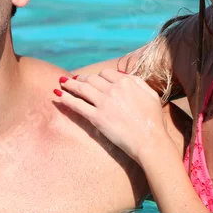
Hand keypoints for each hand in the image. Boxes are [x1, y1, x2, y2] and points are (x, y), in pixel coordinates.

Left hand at [53, 71, 168, 162]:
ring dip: (70, 84)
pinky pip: (77, 105)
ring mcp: (103, 103)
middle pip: (91, 78)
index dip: (98, 76)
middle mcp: (113, 89)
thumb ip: (137, 82)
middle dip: (81, 78)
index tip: (93, 79)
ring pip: (82, 88)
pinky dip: (66, 99)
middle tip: (74, 79)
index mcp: (127, 82)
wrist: (149, 140)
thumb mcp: (150, 95)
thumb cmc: (153, 120)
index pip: (106, 73)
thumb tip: (125, 77)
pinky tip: (59, 95)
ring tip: (62, 82)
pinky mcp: (96, 117)